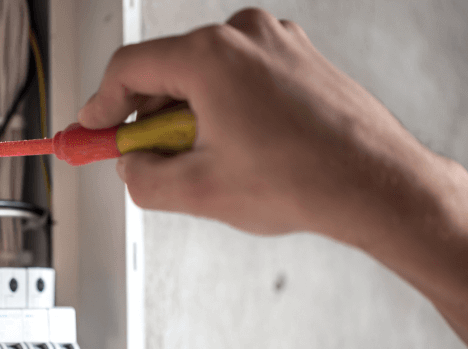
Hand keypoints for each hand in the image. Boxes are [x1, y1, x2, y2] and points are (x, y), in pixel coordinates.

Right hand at [78, 8, 467, 243]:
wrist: (377, 184)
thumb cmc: (306, 180)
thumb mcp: (198, 191)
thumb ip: (141, 178)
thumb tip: (130, 165)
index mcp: (212, 56)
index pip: (128, 68)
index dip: (100, 106)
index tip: (90, 129)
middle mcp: (244, 36)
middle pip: (166, 70)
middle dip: (147, 118)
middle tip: (138, 157)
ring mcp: (276, 43)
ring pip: (204, 76)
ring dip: (188, 117)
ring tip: (203, 162)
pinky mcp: (297, 59)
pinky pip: (239, 78)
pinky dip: (223, 109)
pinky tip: (235, 149)